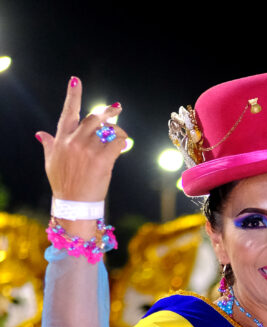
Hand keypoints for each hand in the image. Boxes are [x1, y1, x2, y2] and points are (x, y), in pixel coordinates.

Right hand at [35, 77, 127, 202]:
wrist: (74, 205)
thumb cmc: (63, 185)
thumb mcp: (51, 163)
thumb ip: (49, 145)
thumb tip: (40, 134)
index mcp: (62, 139)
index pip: (68, 113)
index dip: (72, 95)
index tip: (75, 80)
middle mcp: (74, 141)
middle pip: (93, 118)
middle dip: (107, 112)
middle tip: (117, 108)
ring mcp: (88, 150)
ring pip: (107, 130)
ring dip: (117, 130)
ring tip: (121, 135)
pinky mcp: (101, 161)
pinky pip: (117, 143)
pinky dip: (123, 142)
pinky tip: (124, 145)